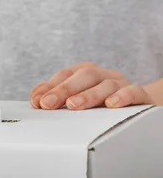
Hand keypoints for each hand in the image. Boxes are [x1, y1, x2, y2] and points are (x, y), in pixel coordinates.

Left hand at [30, 62, 155, 110]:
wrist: (140, 103)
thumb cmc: (102, 101)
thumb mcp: (80, 96)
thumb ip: (58, 96)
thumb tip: (35, 98)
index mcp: (85, 72)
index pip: (65, 75)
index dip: (49, 86)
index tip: (36, 101)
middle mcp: (102, 75)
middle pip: (83, 76)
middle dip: (63, 90)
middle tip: (48, 104)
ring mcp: (121, 83)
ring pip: (105, 85)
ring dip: (88, 95)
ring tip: (74, 105)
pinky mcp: (141, 95)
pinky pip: (133, 92)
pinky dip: (122, 96)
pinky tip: (111, 104)